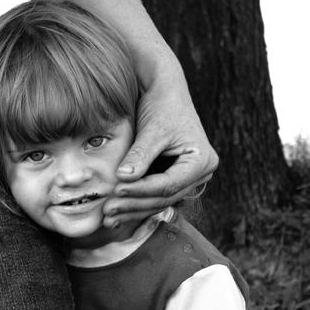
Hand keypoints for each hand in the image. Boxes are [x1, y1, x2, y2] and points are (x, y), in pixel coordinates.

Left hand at [103, 61, 217, 226]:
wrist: (163, 91)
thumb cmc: (162, 104)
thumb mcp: (153, 129)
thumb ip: (140, 155)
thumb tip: (123, 179)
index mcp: (201, 161)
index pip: (168, 184)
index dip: (141, 190)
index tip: (116, 191)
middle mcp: (199, 174)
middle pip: (164, 197)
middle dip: (134, 206)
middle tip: (108, 212)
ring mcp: (187, 179)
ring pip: (158, 202)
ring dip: (132, 211)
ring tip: (108, 218)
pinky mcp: (172, 179)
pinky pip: (154, 197)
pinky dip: (135, 204)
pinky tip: (116, 213)